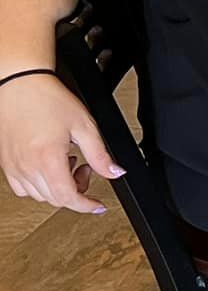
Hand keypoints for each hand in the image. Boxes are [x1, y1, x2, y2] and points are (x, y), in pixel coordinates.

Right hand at [1, 75, 122, 215]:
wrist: (19, 85)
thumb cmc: (47, 100)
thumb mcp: (84, 125)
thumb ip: (100, 154)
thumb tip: (115, 172)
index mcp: (47, 159)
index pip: (67, 197)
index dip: (86, 205)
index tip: (97, 205)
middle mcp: (26, 167)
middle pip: (54, 199)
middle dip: (77, 191)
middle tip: (86, 169)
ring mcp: (13, 167)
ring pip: (39, 196)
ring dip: (58, 188)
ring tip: (68, 162)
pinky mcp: (6, 164)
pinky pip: (22, 188)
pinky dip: (40, 185)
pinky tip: (50, 166)